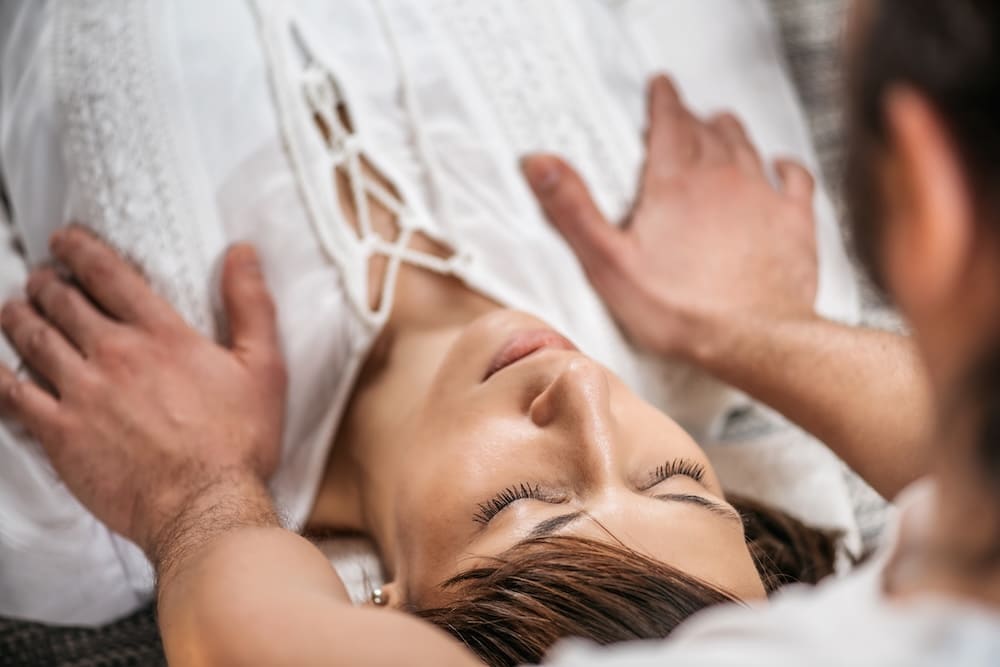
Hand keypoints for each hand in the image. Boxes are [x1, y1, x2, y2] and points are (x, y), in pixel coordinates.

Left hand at [0, 228, 286, 561]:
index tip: (64, 241)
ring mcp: (82, 393)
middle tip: (41, 278)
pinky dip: (2, 374)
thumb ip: (251, 305)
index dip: (80, 250)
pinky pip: (14, 394)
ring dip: (19, 316)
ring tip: (15, 309)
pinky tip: (0, 368)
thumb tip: (242, 254)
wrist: (205, 507)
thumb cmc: (239, 442)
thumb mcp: (264, 367)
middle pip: (63, 302)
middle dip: (46, 283)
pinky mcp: (60, 433)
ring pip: (33, 339)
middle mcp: (115, 354)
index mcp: (162, 335)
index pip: (109, 275)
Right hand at [522, 75, 818, 361]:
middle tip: (682, 112)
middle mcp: (723, 177)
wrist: (753, 339)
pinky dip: (785, 166)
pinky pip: (795, 179)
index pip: (669, 121)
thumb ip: (573, 209)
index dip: (662, 99)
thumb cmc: (679, 309)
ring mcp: (762, 196)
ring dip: (730, 132)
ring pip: (747, 147)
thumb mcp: (608, 262)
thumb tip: (539, 163)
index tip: (660, 86)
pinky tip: (780, 166)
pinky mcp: (794, 222)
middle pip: (707, 130)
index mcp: (676, 181)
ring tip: (720, 124)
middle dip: (691, 117)